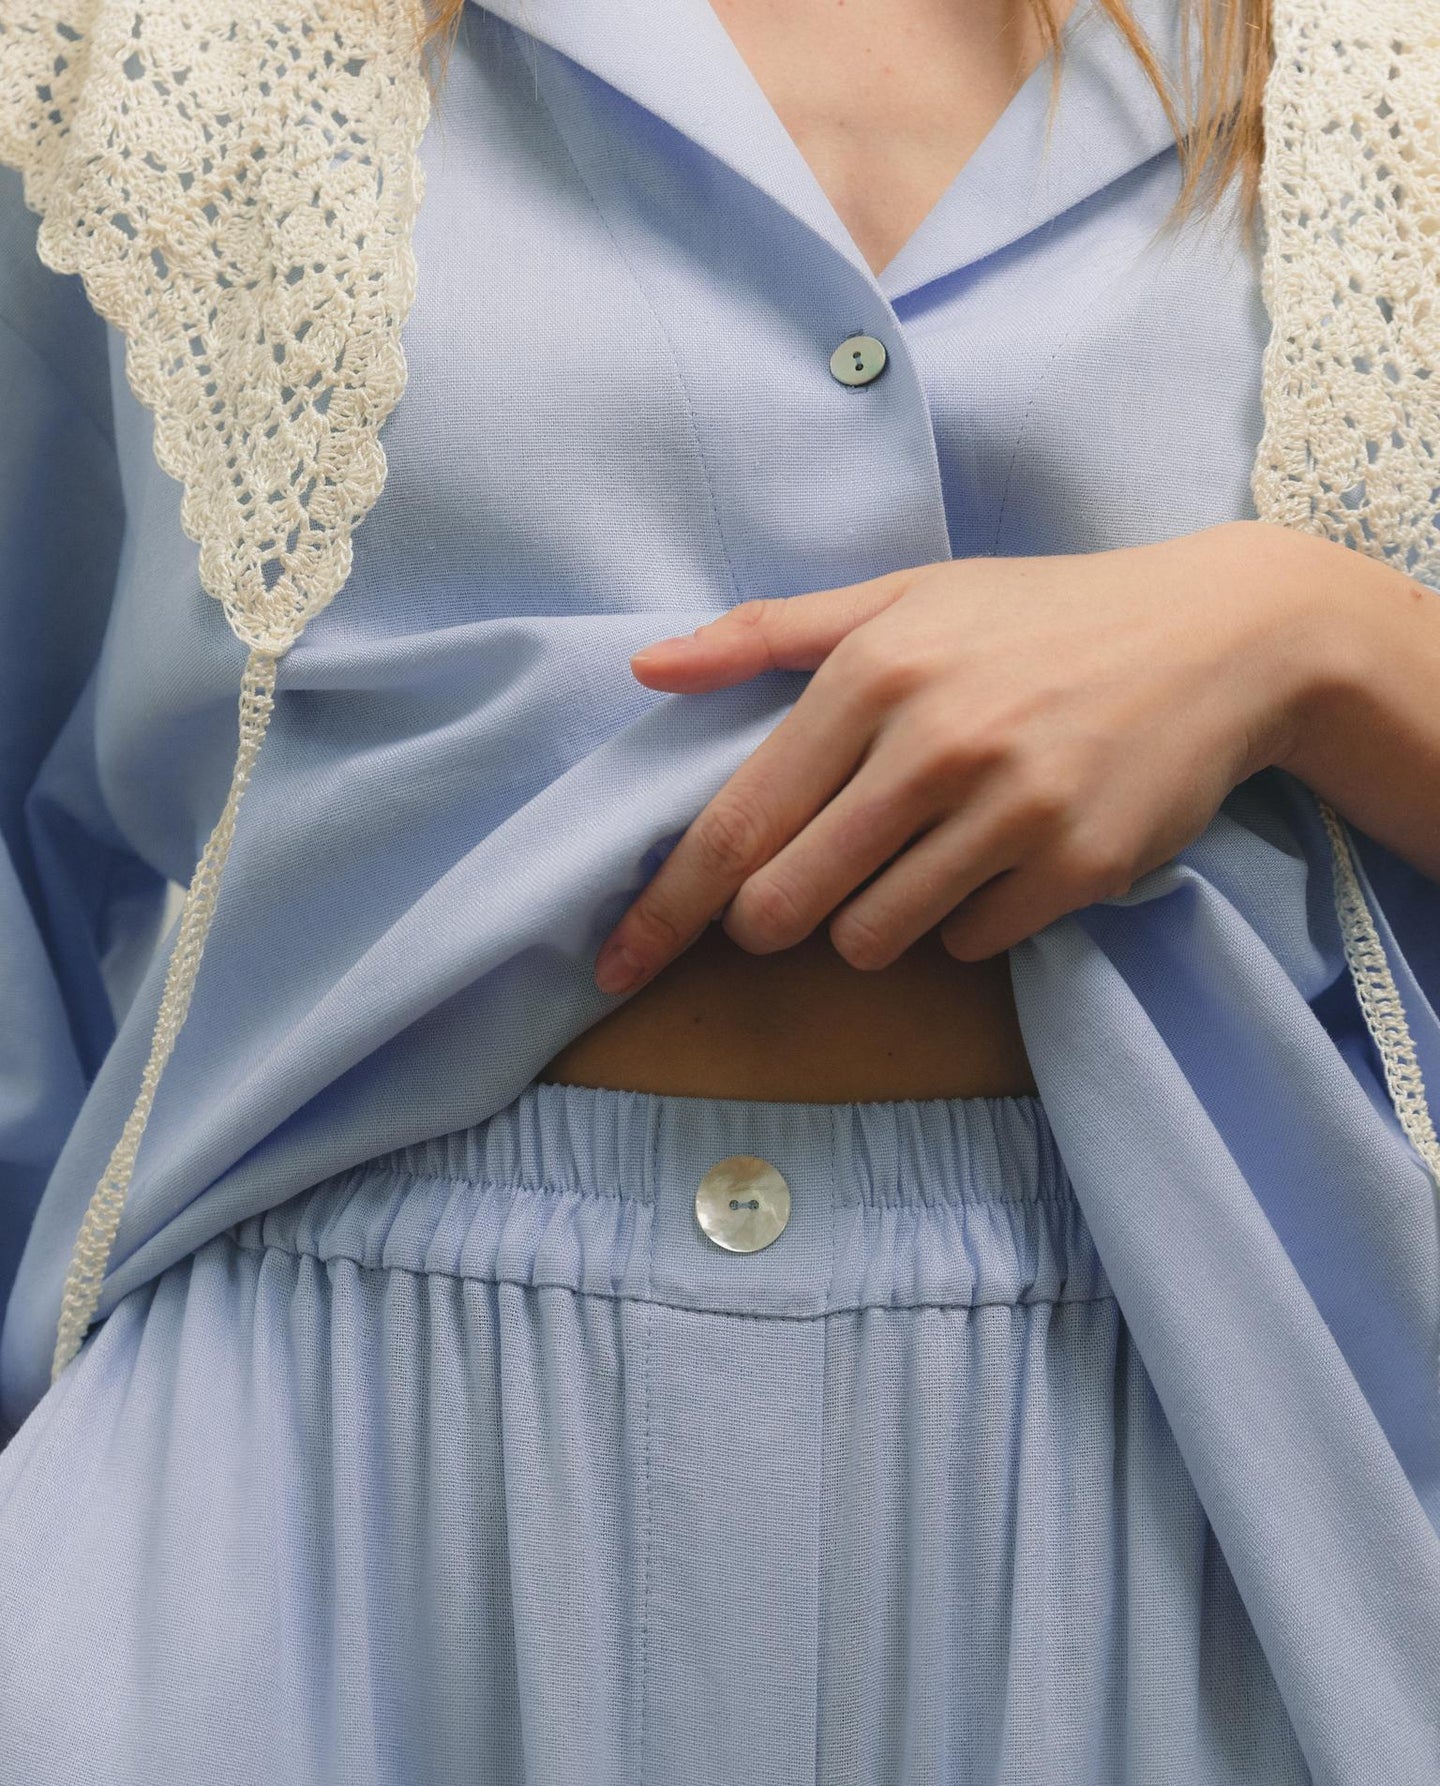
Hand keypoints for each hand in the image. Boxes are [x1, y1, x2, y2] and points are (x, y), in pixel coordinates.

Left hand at [593, 521, 1322, 993]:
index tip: (618, 962)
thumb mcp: (907, 596)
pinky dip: (964, 920)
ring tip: (918, 856)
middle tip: (804, 890)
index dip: (666, 906)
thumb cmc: (1040, 616)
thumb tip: (644, 669)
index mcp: (874, 674)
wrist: (1220, 638)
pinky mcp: (1079, 868)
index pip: (736, 822)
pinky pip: (969, 944)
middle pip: (789, 903)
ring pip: (874, 938)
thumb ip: (771, 634)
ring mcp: (1013, 811)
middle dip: (773, 919)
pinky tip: (998, 858)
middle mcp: (937, 744)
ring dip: (871, 922)